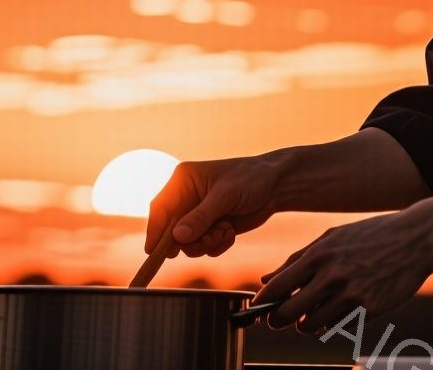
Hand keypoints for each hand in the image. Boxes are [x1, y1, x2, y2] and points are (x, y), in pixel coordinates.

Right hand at [144, 156, 280, 258]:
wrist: (277, 186)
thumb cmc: (252, 180)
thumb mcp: (226, 196)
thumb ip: (201, 217)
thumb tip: (177, 237)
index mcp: (183, 181)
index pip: (160, 209)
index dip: (156, 232)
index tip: (155, 252)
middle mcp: (186, 198)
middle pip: (171, 232)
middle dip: (191, 241)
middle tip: (211, 238)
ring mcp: (198, 214)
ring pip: (187, 243)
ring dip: (207, 243)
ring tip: (225, 231)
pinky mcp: (210, 227)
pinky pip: (203, 247)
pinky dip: (217, 245)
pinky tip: (230, 233)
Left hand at [253, 211, 432, 334]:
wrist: (416, 238)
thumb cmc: (370, 235)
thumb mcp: (331, 238)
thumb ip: (297, 259)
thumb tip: (265, 278)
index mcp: (319, 254)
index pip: (277, 287)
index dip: (262, 302)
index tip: (258, 308)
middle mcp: (332, 276)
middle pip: (287, 313)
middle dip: (277, 319)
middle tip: (278, 318)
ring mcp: (351, 295)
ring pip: (310, 325)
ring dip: (305, 323)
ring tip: (311, 312)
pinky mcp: (369, 310)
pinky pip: (337, 326)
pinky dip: (331, 322)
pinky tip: (338, 309)